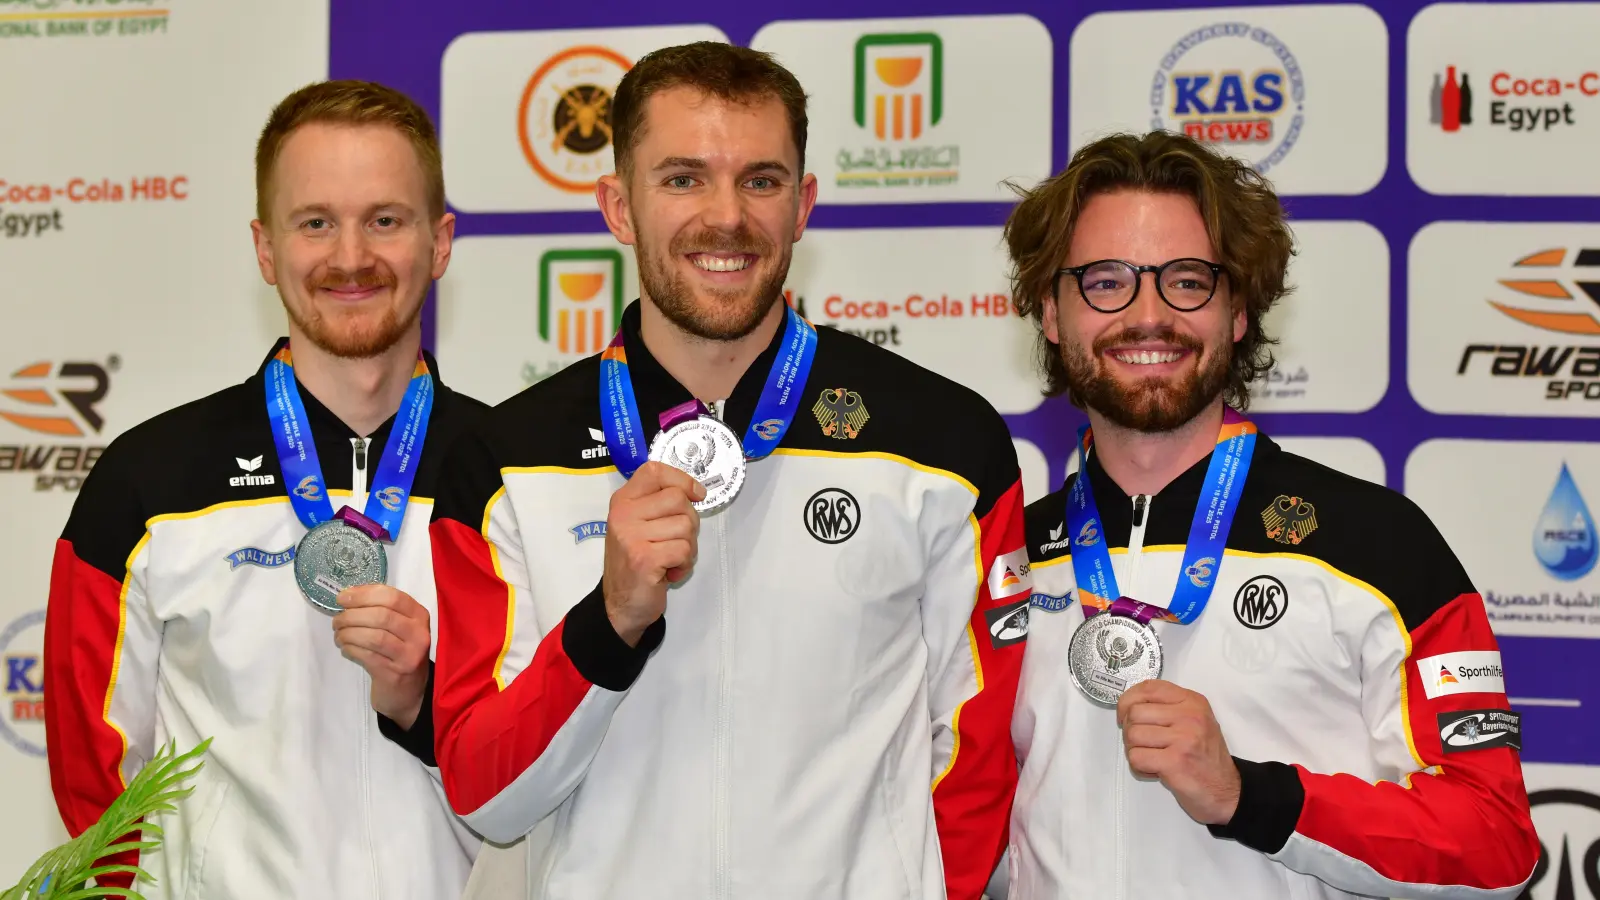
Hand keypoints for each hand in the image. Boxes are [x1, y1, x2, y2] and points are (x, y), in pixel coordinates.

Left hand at [332, 585, 431, 729]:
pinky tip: (345, 648)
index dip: (363, 595)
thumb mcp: (399, 627)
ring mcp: (409, 655)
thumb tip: (349, 595)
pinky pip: (367, 656)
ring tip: (339, 634)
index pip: (392, 597)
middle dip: (352, 616)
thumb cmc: (398, 651)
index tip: (342, 598)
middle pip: (382, 616)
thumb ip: (381, 609)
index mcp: (419, 615)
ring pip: (374, 637)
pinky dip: (351, 649)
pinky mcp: (394, 674)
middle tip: (337, 620)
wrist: (408, 691)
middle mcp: (419, 634)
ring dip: (348, 633)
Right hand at [602, 461, 704, 646]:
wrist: (620, 605)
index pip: (654, 470)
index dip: (681, 479)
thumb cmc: (636, 562)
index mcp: (623, 501)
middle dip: (689, 522)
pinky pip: (684, 550)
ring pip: (686, 526)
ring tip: (670, 559)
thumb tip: (695, 491)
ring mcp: (631, 536)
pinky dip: (684, 564)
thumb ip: (657, 504)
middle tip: (676, 541)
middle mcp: (623, 514)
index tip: (695, 494)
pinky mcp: (644, 559)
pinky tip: (669, 572)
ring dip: (688, 547)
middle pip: (678, 499)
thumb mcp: (638, 525)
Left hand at [1117, 680, 1240, 825]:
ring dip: (1136, 751)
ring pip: (1132, 736)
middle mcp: (1190, 716)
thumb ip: (1167, 708)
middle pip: (1134, 713)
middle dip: (1131, 731)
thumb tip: (1128, 706)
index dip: (1128, 701)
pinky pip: (1136, 758)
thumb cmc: (1205, 758)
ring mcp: (1183, 738)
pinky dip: (1140, 768)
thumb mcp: (1194, 721)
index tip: (1125, 715)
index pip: (1148, 688)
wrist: (1228, 792)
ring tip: (1154, 758)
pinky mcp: (1175, 762)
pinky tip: (1156, 770)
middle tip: (1146, 744)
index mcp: (1193, 702)